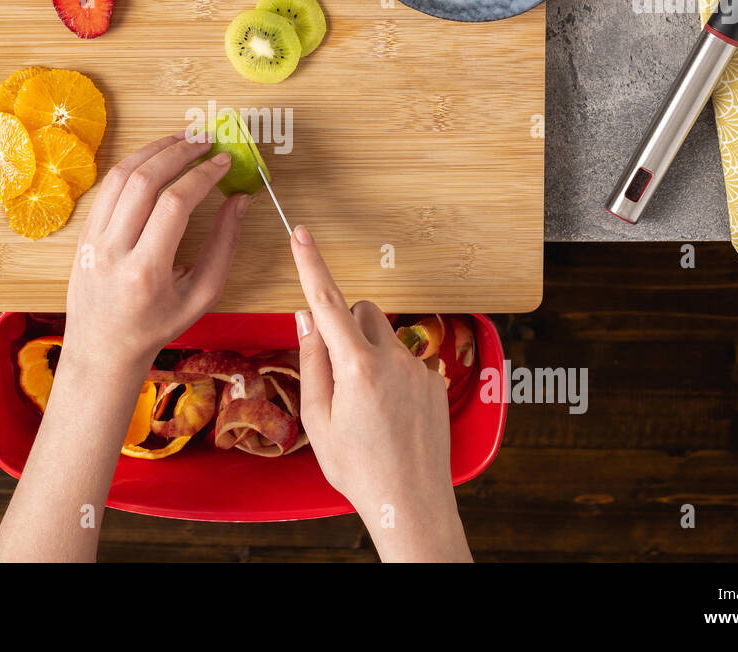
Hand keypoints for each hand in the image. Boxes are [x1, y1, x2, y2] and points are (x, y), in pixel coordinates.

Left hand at [62, 132, 249, 377]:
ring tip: (181, 140)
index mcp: (145, 271)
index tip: (224, 160)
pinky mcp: (83, 233)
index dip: (203, 175)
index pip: (175, 204)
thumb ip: (224, 245)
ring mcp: (92, 240)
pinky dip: (132, 165)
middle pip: (144, 181)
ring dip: (153, 150)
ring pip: (119, 176)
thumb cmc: (156, 326)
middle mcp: (113, 251)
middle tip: (204, 140)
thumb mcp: (201, 295)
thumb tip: (239, 200)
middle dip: (178, 152)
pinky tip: (154, 158)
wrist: (103, 349)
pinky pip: (107, 187)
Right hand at [290, 224, 470, 561]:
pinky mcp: (435, 381)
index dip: (312, 265)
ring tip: (365, 403)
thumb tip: (306, 318)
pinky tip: (389, 413)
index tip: (301, 234)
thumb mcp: (317, 418)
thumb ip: (312, 361)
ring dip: (369, 352)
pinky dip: (391, 373)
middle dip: (346, 326)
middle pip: (363, 312)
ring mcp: (419, 369)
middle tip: (336, 372)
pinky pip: (405, 359)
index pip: (328, 302)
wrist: (411, 502)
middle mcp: (393, 358)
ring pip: (385, 337)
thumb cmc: (357, 467)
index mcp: (357, 367)